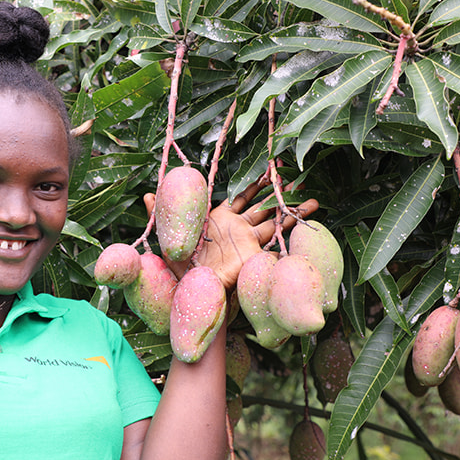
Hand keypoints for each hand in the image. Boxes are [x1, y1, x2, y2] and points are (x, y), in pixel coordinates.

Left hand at [144, 180, 318, 290]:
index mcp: (219, 219)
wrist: (195, 291)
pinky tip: (308, 220)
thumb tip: (146, 194)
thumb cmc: (179, 267)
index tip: (271, 168)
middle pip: (263, 205)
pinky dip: (291, 230)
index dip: (256, 183)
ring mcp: (248, 242)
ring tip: (313, 198)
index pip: (241, 196)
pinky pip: (275, 240)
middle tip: (297, 175)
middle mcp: (236, 228)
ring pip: (274, 220)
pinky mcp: (254, 255)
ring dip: (292, 209)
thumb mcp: (168, 239)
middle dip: (280, 191)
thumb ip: (160, 215)